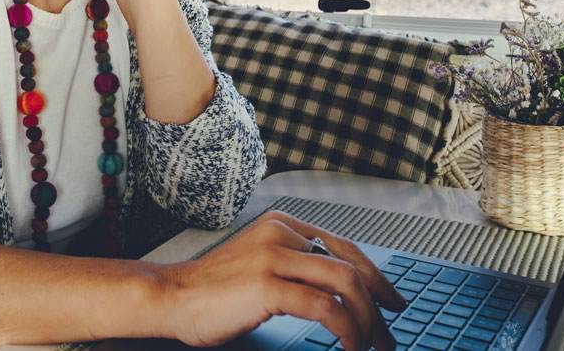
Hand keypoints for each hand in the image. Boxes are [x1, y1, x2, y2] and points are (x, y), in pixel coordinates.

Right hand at [153, 210, 405, 350]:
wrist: (171, 297)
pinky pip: (324, 307)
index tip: (392, 302)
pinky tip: (349, 346)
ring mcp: (273, 256)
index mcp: (282, 224)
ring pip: (343, 284)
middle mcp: (281, 233)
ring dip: (367, 320)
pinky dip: (346, 329)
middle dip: (377, 305)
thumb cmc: (212, 290)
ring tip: (371, 345)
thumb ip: (294, 267)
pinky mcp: (266, 285)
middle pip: (350, 266)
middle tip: (388, 335)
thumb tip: (338, 293)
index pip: (344, 247)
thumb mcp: (259, 264)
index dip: (376, 277)